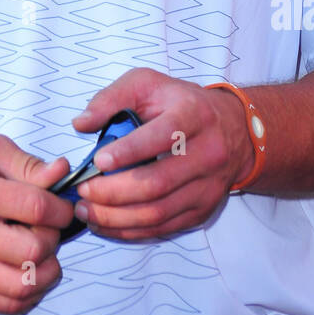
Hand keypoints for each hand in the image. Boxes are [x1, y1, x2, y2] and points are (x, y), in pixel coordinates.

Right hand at [0, 136, 72, 314]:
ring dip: (46, 270)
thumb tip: (61, 174)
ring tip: (42, 252)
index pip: (37, 209)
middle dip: (53, 238)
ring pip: (25, 285)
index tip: (61, 207)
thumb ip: (28, 164)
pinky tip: (29, 272)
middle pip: (34, 249)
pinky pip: (8, 305)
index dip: (61, 209)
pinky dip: (29, 293)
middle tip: (48, 227)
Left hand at [70, 69, 253, 240]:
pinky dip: (130, 230)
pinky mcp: (202, 210)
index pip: (162, 136)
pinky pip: (163, 227)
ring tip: (86, 211)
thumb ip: (111, 98)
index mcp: (193, 115)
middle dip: (114, 192)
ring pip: (159, 211)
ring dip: (117, 217)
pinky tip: (105, 224)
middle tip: (82, 191)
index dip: (129, 151)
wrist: (232, 129)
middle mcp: (207, 153)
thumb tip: (81, 124)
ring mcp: (207, 186)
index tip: (98, 160)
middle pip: (158, 182)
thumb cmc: (180, 103)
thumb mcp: (147, 84)